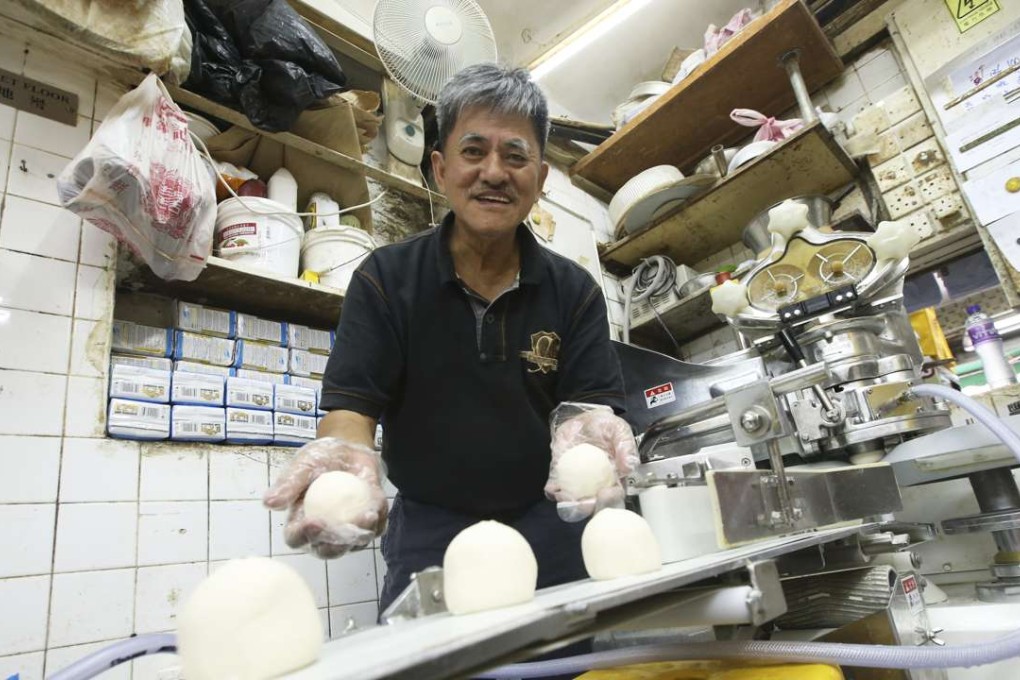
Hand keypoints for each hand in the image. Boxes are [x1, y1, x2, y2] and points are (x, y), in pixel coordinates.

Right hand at [264, 437, 387, 558]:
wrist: (348, 450)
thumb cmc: (320, 459)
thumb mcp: (304, 465)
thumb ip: (289, 483)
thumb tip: (268, 503)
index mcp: (300, 522)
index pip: (297, 539)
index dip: (303, 536)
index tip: (314, 522)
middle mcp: (323, 533)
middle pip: (327, 551)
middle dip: (335, 546)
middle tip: (344, 530)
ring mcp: (347, 532)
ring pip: (354, 545)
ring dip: (362, 534)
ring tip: (367, 516)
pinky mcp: (368, 524)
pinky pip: (375, 529)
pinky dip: (377, 521)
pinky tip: (376, 510)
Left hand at [545, 405, 638, 521]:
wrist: (583, 417)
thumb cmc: (604, 426)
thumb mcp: (619, 430)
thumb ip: (626, 447)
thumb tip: (628, 468)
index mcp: (614, 477)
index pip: (614, 495)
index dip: (611, 498)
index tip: (606, 494)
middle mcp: (596, 484)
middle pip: (593, 503)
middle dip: (588, 507)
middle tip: (583, 503)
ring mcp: (577, 481)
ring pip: (573, 499)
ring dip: (569, 503)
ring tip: (566, 497)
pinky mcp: (561, 475)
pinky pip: (556, 486)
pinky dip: (553, 490)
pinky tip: (553, 489)